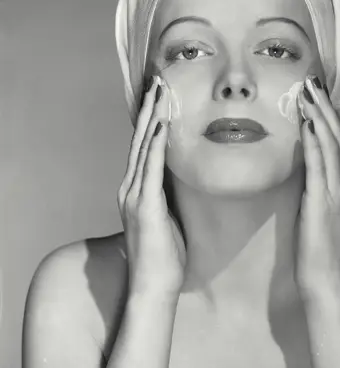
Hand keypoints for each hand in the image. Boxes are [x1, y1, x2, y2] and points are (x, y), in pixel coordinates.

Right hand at [117, 75, 185, 298]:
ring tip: (160, 92)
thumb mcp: (167, 216)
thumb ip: (168, 194)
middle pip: (139, 139)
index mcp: (136, 190)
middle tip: (157, 81)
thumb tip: (181, 174)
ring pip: (143, 147)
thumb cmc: (164, 254)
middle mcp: (130, 188)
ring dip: (152, 117)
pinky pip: (151, 168)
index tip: (159, 95)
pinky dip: (156, 144)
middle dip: (149, 108)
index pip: (142, 146)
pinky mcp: (145, 207)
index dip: (149, 119)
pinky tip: (163, 125)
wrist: (153, 286)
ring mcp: (134, 196)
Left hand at [295, 75, 339, 298]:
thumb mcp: (315, 212)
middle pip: (335, 136)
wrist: (326, 280)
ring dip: (318, 116)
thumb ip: (313, 189)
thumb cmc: (317, 250)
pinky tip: (307, 125)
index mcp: (339, 184)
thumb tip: (300, 170)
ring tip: (307, 93)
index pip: (335, 141)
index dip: (327, 115)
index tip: (316, 93)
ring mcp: (334, 192)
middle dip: (323, 106)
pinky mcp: (322, 202)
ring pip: (330, 145)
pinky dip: (313, 143)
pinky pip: (318, 166)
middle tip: (312, 81)